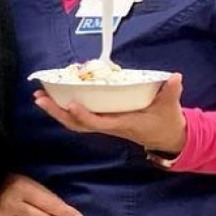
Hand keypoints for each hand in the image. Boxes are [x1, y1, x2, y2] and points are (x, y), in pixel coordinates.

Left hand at [34, 73, 186, 152]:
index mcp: (123, 124)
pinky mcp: (102, 121)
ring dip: (56, 111)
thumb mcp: (170, 107)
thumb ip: (171, 92)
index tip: (71, 104)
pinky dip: (65, 110)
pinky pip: (79, 118)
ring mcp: (104, 125)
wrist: (167, 137)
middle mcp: (109, 126)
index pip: (99, 122)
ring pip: (75, 123)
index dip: (84, 115)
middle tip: (39, 98)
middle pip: (78, 124)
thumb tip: (175, 77)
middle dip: (58, 113)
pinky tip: (54, 99)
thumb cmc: (166, 122)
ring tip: (40, 98)